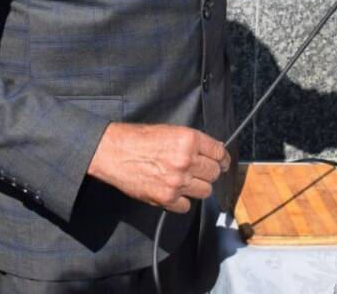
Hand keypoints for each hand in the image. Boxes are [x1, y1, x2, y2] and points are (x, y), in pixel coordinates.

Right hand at [87, 122, 230, 213]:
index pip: (219, 153)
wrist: (114, 152)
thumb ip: (193, 142)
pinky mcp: (166, 198)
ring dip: (198, 188)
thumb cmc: (139, 139)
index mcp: (189, 140)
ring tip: (184, 182)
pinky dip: (182, 201)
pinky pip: (187, 206)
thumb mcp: (170, 131)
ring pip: (205, 191)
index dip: (222, 159)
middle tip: (199, 171)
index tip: (222, 162)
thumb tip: (213, 152)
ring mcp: (177, 181)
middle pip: (215, 173)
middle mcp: (186, 160)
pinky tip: (173, 192)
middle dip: (209, 172)